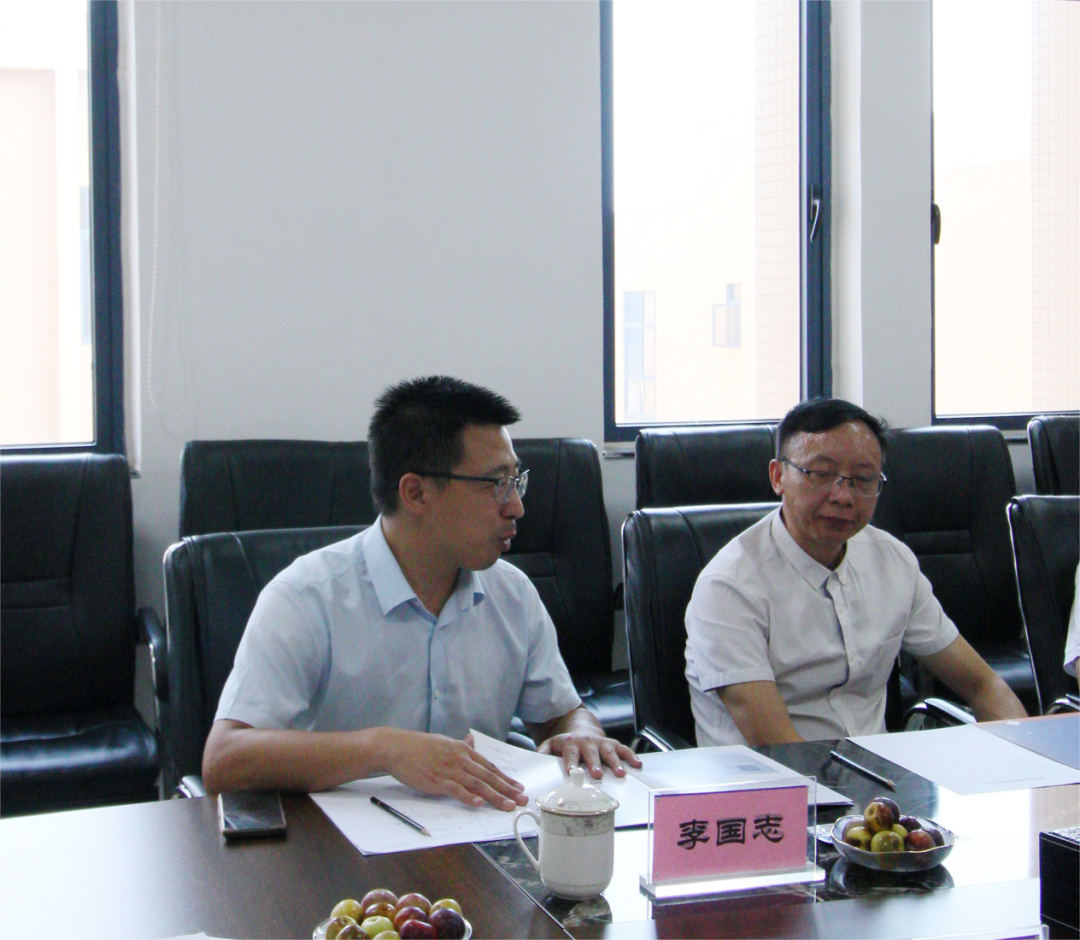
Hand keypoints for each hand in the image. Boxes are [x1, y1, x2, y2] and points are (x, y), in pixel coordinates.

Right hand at [381, 729, 528, 810]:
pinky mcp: (436, 781)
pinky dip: (468, 798)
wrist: (397, 748)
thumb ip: (460, 744)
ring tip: (508, 805)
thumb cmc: (419, 746)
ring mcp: (448, 770)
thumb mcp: (444, 742)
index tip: (518, 787)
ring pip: (476, 785)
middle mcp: (459, 759)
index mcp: (462, 750)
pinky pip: (455, 790)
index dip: (505, 778)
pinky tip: (479, 805)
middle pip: (487, 776)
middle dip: (507, 789)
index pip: (489, 766)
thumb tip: (472, 740)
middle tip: (522, 799)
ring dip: (494, 796)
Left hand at [538, 732, 641, 779]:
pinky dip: (631, 756)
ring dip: (615, 762)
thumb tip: (536, 760)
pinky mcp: (612, 744)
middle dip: (594, 763)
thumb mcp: (550, 745)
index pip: (570, 754)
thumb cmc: (566, 744)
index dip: (571, 763)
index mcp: (570, 744)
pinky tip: (637, 765)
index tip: (572, 772)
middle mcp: (587, 742)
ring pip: (609, 752)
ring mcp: (601, 743)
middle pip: (591, 753)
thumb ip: (542, 752)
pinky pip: (623, 749)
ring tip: (620, 773)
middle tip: (597, 773)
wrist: (580, 729)